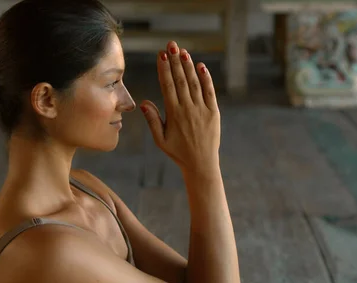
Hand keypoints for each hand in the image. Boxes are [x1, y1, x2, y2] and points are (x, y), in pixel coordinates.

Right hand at [140, 41, 220, 175]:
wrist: (201, 164)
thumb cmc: (178, 152)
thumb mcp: (160, 140)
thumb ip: (152, 120)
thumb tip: (143, 103)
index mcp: (174, 114)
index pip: (168, 86)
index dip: (164, 69)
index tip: (161, 55)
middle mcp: (188, 109)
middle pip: (181, 80)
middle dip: (175, 61)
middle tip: (171, 45)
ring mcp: (202, 109)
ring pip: (194, 83)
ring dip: (189, 66)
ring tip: (183, 51)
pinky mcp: (213, 112)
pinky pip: (210, 92)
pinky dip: (206, 78)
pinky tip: (201, 66)